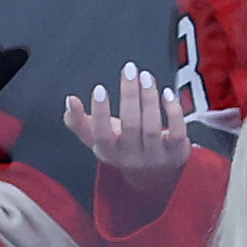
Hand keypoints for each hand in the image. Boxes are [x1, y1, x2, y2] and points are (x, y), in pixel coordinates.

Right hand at [64, 64, 192, 177]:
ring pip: (152, 127)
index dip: (100, 112)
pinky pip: (177, 133)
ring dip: (149, 98)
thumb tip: (70, 101)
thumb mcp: (98, 139)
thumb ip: (79, 122)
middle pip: (131, 125)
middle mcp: (132, 157)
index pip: (101, 135)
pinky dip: (173, 112)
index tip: (99, 88)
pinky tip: (167, 93)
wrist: (154, 177)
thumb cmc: (122, 147)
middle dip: (130, 95)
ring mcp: (156, 157)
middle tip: (130, 69)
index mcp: (109, 152)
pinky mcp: (177, 154)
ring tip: (146, 76)